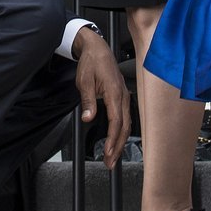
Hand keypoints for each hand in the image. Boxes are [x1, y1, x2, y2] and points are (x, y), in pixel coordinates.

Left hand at [72, 27, 130, 168]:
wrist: (97, 48)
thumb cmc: (91, 63)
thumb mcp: (84, 81)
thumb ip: (87, 101)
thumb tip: (88, 118)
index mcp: (114, 92)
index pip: (116, 121)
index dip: (113, 139)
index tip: (108, 152)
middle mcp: (122, 95)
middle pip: (124, 126)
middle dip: (118, 146)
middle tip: (110, 162)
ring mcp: (124, 95)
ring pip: (126, 123)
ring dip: (120, 141)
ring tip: (113, 156)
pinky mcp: (121, 96)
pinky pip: (125, 116)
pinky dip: (122, 130)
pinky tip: (117, 139)